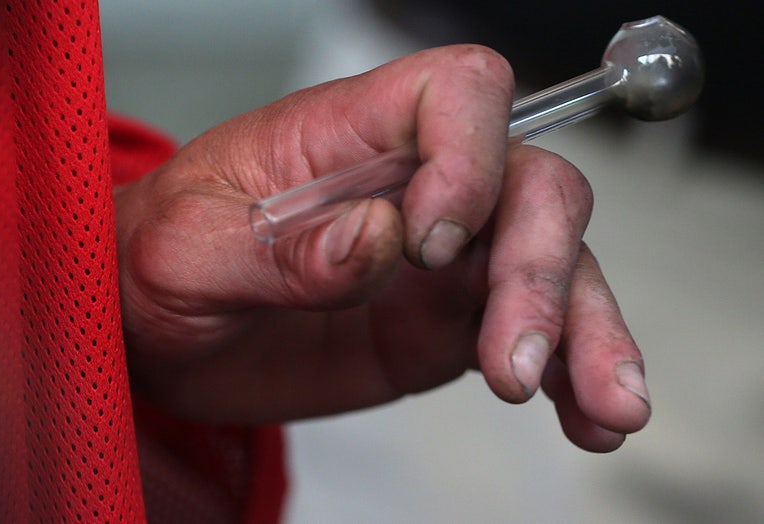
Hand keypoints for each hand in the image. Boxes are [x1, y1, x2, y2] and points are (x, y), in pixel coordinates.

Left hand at [115, 45, 649, 451]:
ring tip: (607, 407)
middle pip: (528, 182)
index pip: (455, 92)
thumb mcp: (185, 252)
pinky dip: (569, 374)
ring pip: (551, 262)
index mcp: (345, 136)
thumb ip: (281, 251)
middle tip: (509, 359)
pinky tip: (589, 419)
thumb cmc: (159, 263)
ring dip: (585, 330)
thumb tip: (380, 241)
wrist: (158, 333)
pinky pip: (530, 333)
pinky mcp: (443, 323)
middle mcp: (411, 184)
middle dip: (538, 266)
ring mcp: (439, 257)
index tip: (432, 241)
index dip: (470, 153)